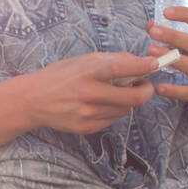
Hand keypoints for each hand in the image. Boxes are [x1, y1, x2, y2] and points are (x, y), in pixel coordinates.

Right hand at [21, 51, 161, 134]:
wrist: (32, 101)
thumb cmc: (60, 77)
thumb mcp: (83, 61)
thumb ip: (112, 60)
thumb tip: (141, 63)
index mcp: (88, 73)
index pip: (121, 68)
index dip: (142, 66)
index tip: (156, 64)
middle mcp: (88, 94)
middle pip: (133, 98)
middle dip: (145, 91)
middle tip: (144, 86)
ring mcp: (87, 114)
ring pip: (125, 110)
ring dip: (126, 101)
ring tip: (114, 94)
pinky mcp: (85, 127)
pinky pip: (111, 120)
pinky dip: (111, 112)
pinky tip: (99, 105)